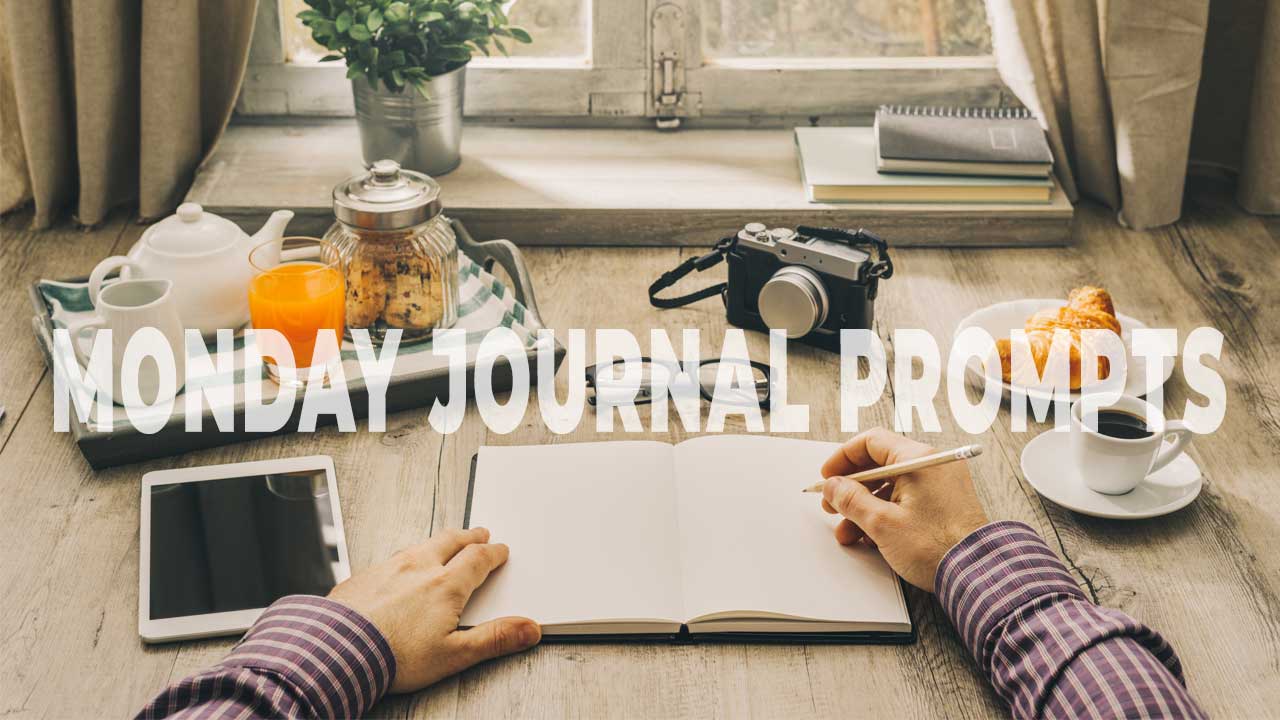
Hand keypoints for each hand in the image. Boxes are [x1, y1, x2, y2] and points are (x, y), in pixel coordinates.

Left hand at [327, 527, 539, 692]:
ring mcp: (388, 568)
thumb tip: (528, 628)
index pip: (477, 559)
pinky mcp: (364, 576)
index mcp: (445, 585)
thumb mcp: (454, 654)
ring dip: (438, 542)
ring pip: (420, 545)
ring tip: (444, 544)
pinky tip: (401, 567)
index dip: (493, 553)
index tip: (500, 550)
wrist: (338, 650)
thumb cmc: (393, 656)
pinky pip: (391, 558)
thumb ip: (494, 639)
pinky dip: (406, 557)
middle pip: (450, 541)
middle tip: (479, 533)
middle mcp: (418, 568)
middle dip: (468, 537)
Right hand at [820, 428, 988, 591]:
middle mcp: (932, 466)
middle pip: (879, 464)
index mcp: (918, 459)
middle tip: (833, 505)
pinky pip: (907, 500)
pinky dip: (886, 514)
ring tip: (848, 532)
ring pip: (891, 486)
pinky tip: (872, 537)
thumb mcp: (882, 523)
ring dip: (865, 507)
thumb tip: (833, 487)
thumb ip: (851, 500)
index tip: (828, 477)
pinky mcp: (945, 504)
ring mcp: (940, 484)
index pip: (871, 442)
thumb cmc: (937, 547)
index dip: (843, 459)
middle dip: (851, 488)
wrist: (977, 574)